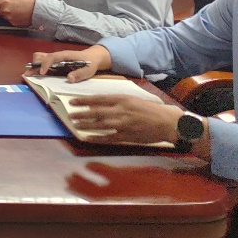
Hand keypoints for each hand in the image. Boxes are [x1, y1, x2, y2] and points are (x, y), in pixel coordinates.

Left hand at [0, 0, 34, 26]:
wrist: (38, 8)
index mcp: (3, 1)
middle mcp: (4, 10)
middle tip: (4, 7)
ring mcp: (9, 18)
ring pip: (2, 17)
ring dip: (5, 14)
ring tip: (15, 9)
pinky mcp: (13, 24)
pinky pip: (8, 21)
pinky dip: (11, 18)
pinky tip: (18, 14)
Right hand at [30, 47, 108, 81]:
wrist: (93, 57)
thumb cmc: (90, 63)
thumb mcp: (88, 70)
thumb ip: (79, 74)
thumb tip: (69, 79)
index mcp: (65, 55)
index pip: (52, 57)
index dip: (45, 64)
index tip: (42, 73)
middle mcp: (58, 56)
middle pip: (41, 56)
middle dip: (34, 64)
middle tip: (29, 74)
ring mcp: (55, 59)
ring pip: (40, 58)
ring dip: (34, 66)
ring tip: (30, 75)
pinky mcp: (55, 62)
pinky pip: (43, 62)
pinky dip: (38, 68)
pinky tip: (36, 75)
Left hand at [67, 94, 184, 145]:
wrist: (166, 122)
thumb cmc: (149, 109)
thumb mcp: (132, 99)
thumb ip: (116, 101)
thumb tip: (98, 103)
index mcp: (122, 99)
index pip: (98, 99)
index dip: (83, 100)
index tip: (72, 101)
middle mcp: (121, 111)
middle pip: (96, 112)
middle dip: (81, 113)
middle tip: (70, 114)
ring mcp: (123, 124)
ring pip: (99, 125)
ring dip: (85, 124)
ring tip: (75, 124)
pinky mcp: (127, 136)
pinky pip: (108, 137)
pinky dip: (96, 137)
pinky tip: (87, 137)